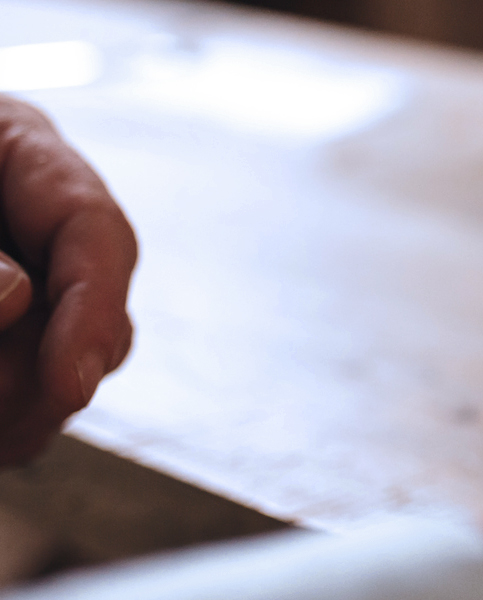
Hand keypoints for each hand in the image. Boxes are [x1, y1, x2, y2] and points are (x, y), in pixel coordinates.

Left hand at [0, 96, 138, 465]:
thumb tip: (18, 297)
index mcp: (26, 154)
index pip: (96, 229)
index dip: (92, 311)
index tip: (70, 383)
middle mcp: (39, 222)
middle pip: (94, 310)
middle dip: (53, 372)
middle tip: (1, 414)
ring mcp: (31, 278)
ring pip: (74, 361)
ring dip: (32, 406)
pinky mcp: (17, 334)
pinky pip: (38, 387)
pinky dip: (16, 419)